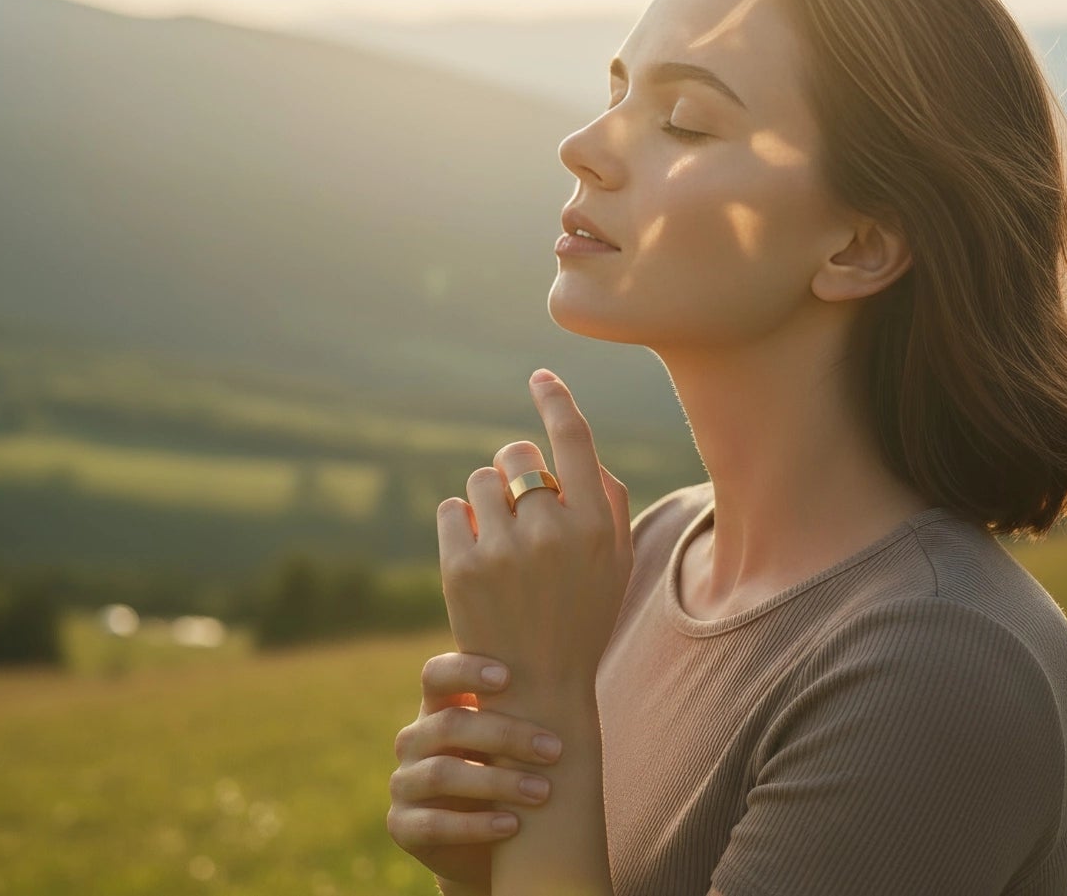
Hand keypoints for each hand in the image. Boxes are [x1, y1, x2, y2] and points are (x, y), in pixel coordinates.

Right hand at [388, 652, 565, 890]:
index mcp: (436, 709)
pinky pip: (434, 824)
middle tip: (555, 750)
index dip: (466, 671)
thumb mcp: (509, 742)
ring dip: (497, 782)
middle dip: (506, 735)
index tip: (508, 677)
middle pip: (450, 725)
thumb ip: (520, 708)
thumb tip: (569, 675)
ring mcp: (404, 783)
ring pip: (442, 773)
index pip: (436, 675)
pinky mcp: (403, 825)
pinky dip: (475, 825)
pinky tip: (512, 825)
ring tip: (542, 792)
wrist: (485, 846)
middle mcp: (414, 740)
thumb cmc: (506, 775)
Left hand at [437, 369, 632, 694]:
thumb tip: (573, 445)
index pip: (572, 440)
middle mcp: (552, 533)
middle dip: (514, 469)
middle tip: (518, 500)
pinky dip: (458, 521)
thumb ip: (606, 498)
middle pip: (516, 456)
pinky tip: (474, 549)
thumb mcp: (617, 560)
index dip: (555, 399)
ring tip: (498, 536)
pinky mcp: (461, 569)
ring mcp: (503, 551)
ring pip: (479, 480)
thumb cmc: (581, 615)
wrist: (537, 689)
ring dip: (485, 499)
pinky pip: (449, 509)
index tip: (540, 376)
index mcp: (596, 527)